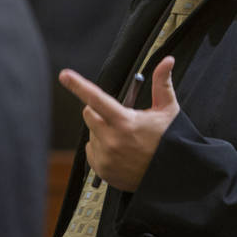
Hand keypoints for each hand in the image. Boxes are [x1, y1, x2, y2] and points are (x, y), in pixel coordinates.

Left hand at [59, 56, 178, 191]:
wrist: (171, 175)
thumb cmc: (169, 140)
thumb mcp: (168, 110)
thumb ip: (162, 83)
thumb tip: (167, 61)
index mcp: (125, 122)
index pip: (96, 98)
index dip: (78, 85)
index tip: (65, 76)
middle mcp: (112, 140)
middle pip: (89, 114)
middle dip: (99, 112)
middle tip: (118, 117)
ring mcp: (106, 156)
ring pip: (90, 133)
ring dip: (101, 131)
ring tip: (123, 138)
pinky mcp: (102, 170)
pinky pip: (90, 151)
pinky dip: (100, 148)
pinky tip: (118, 151)